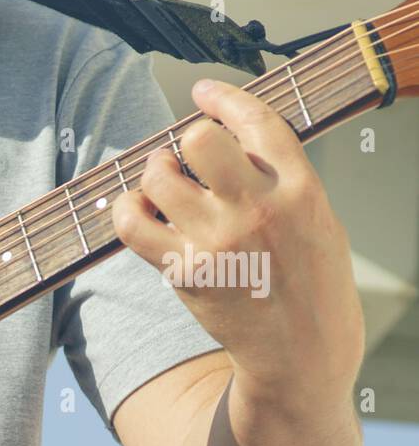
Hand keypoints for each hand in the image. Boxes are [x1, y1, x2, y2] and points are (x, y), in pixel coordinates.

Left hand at [112, 78, 364, 410]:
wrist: (303, 353)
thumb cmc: (312, 285)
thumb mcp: (318, 219)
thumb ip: (281, 180)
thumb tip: (235, 143)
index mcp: (299, 188)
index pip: (255, 121)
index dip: (223, 98)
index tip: (202, 93)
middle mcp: (257, 209)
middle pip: (200, 140)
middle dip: (185, 142)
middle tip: (184, 161)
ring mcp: (218, 240)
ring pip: (160, 176)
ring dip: (153, 174)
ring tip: (161, 188)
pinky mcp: (185, 272)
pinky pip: (133, 224)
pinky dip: (126, 211)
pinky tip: (138, 214)